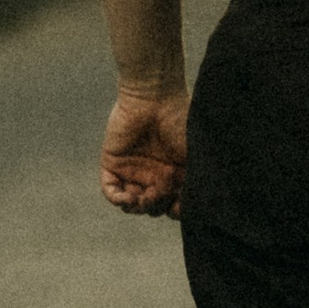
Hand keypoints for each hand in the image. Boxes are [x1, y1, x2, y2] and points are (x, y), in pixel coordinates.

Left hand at [101, 82, 187, 217]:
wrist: (156, 97)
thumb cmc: (181, 122)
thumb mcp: (195, 155)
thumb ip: (196, 182)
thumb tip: (197, 208)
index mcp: (176, 173)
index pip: (172, 203)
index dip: (175, 211)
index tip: (178, 207)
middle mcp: (155, 174)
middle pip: (153, 206)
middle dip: (157, 205)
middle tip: (163, 191)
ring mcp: (133, 170)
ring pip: (132, 203)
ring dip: (137, 207)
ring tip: (143, 198)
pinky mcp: (113, 163)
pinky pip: (111, 190)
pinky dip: (117, 199)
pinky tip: (128, 198)